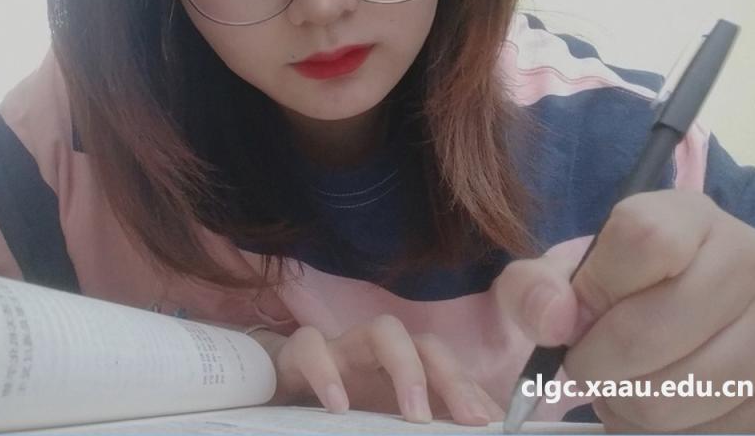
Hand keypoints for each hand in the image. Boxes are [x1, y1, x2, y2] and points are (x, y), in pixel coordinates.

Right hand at [252, 315, 503, 424]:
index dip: (470, 390)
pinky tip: (338, 405)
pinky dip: (326, 371)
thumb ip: (423, 423)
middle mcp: (378, 354)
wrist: (268, 393)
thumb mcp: (379, 423)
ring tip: (415, 414)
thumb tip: (478, 431)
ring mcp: (342, 348)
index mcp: (401, 372)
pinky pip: (312, 346)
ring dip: (406, 367)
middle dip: (450, 376)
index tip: (486, 423)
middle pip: (425, 342)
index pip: (446, 367)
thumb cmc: (335, 409)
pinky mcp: (299, 353)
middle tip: (466, 419)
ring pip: (382, 329)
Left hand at [494, 190, 754, 431]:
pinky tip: (666, 398)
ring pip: (668, 399)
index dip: (594, 289)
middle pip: (643, 336)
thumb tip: (552, 321)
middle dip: (593, 365)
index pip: (644, 238)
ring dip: (624, 405)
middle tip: (591, 362)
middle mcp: (752, 264)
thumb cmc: (622, 290)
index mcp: (691, 218)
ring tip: (626, 382)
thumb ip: (534, 286)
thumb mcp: (569, 272)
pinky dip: (667, 429)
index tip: (576, 313)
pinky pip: (703, 433)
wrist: (691, 315)